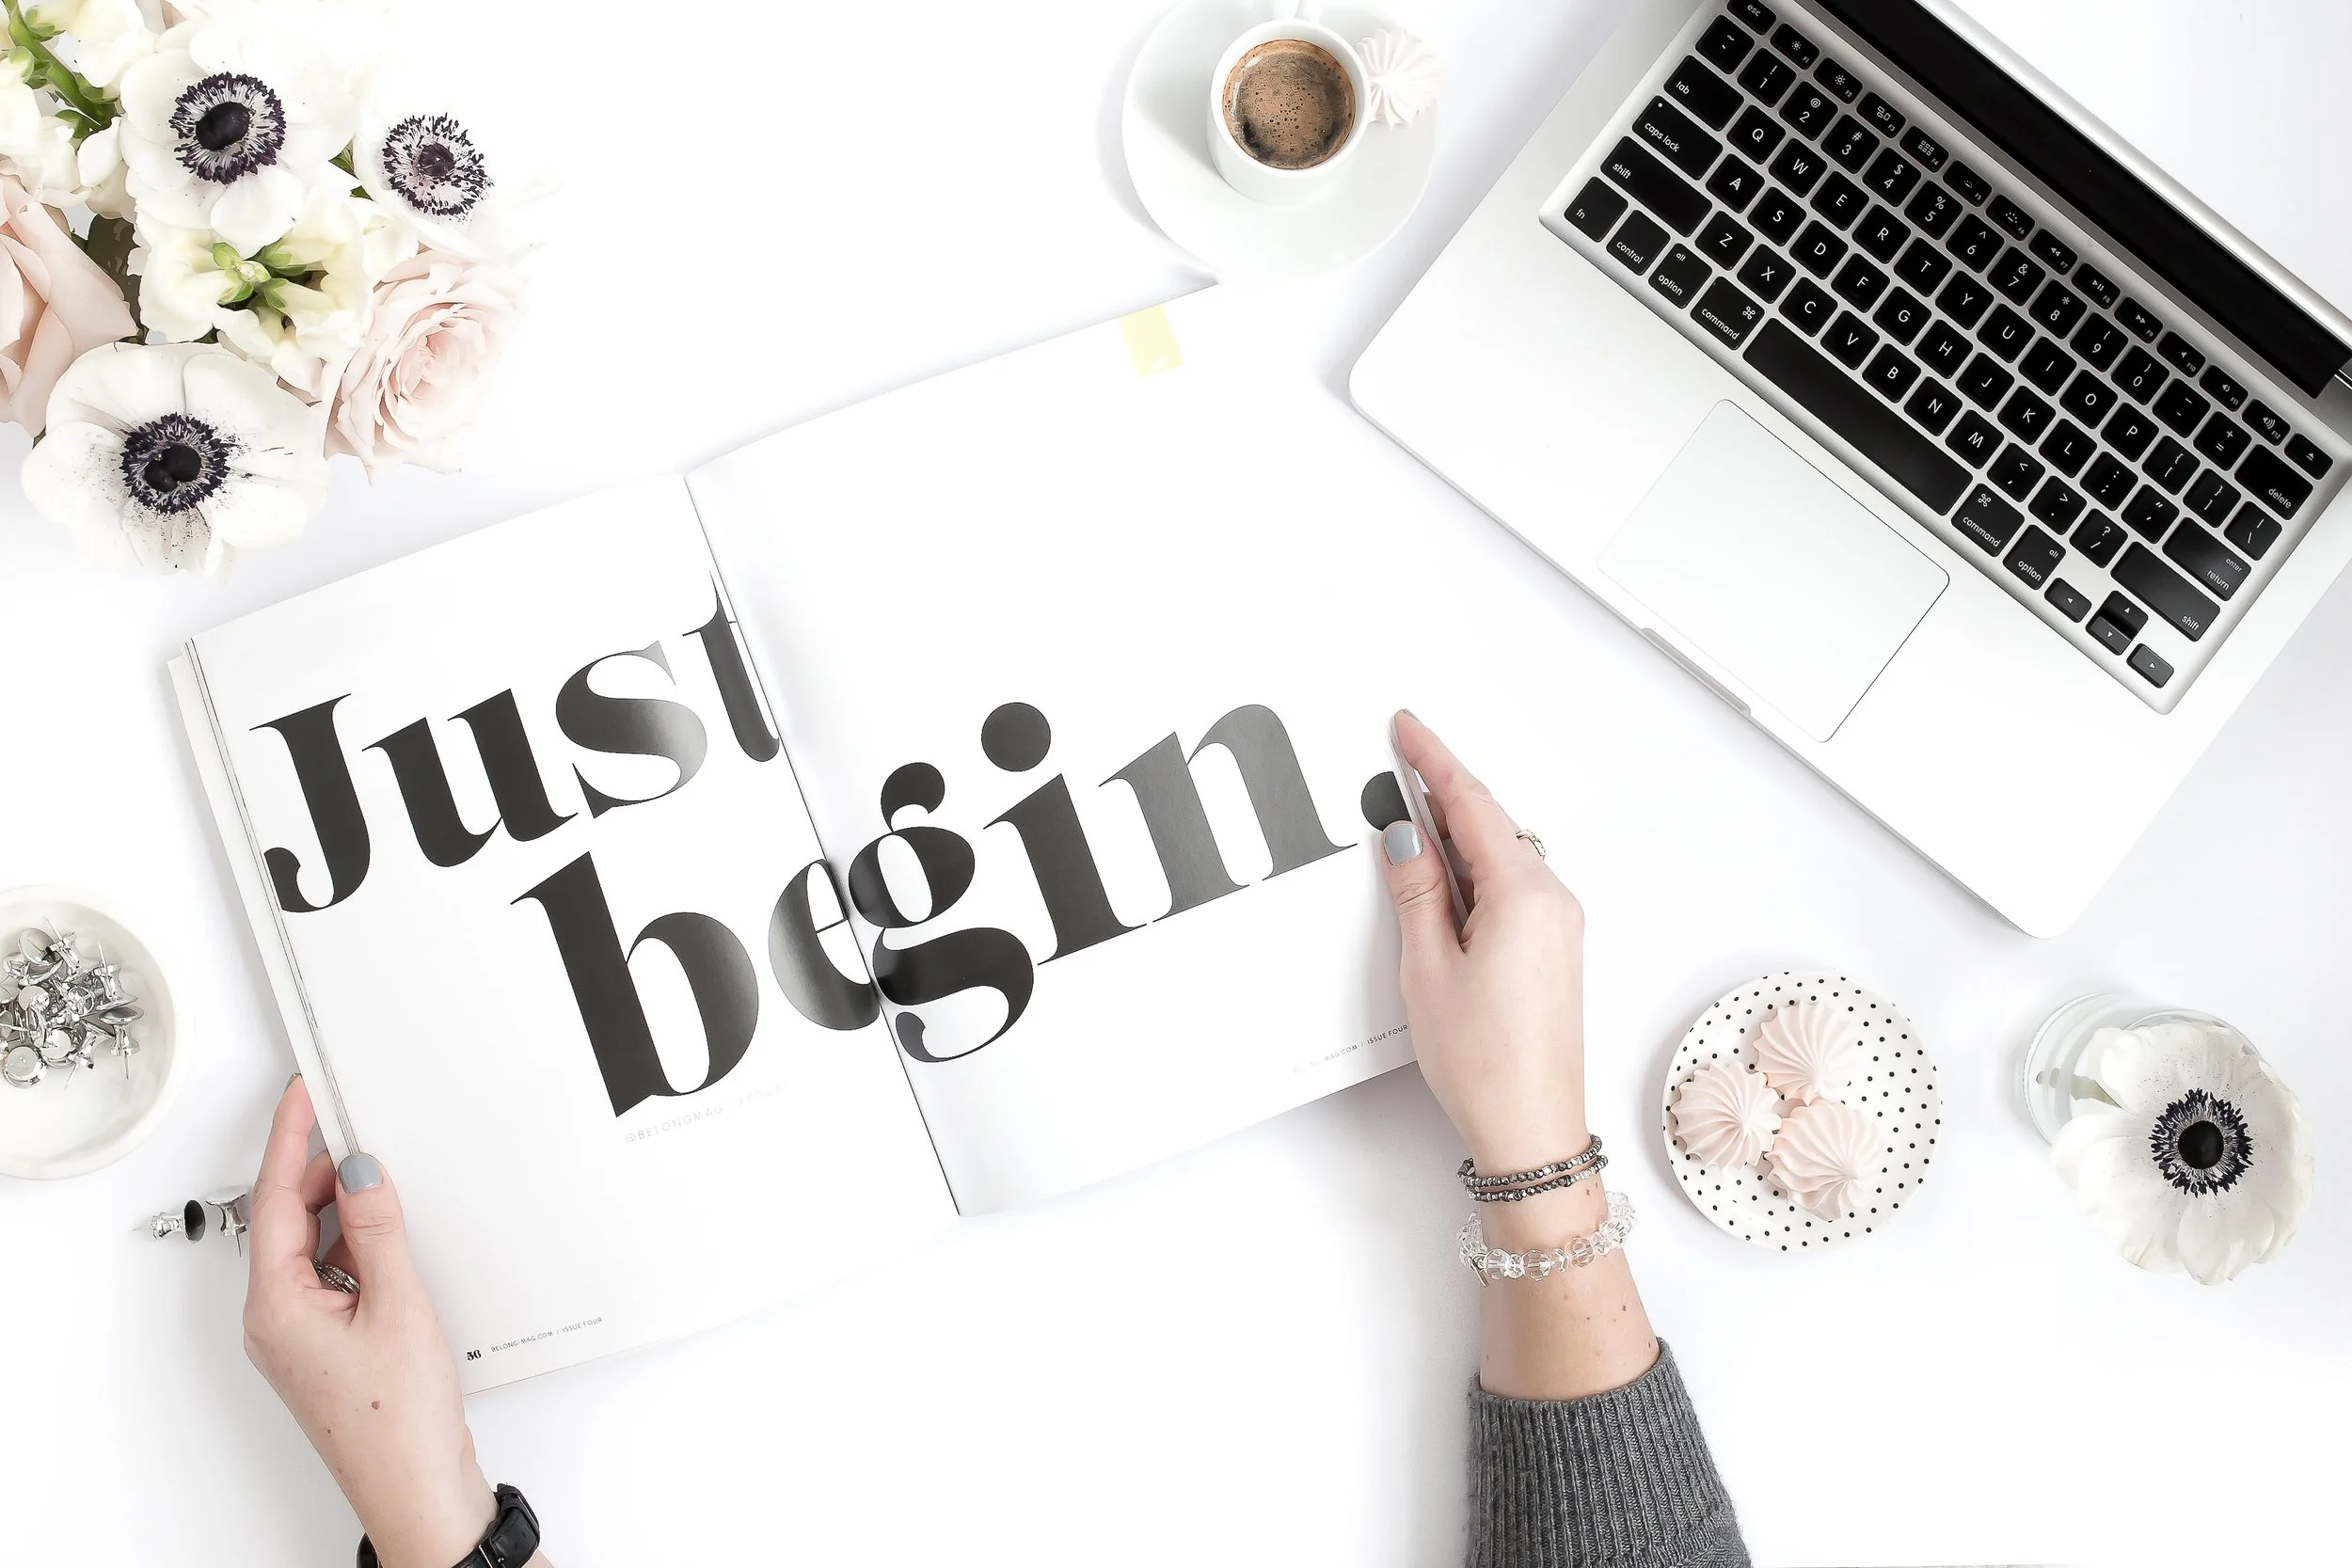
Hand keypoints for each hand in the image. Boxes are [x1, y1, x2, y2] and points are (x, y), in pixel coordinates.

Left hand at [244, 1078, 496, 1567]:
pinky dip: (358, 1247)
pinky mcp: (326, 1346)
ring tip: (386, 1185)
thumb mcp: (397, 1304)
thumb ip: (377, 1228)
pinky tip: (393, 1239)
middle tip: (361, 1130)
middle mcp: (275, 1319)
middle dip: (323, 1174)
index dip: (290, 1141)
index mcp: (276, 1305)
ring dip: (345, 1213)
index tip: (302, 1095)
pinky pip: (332, 1276)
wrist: (416, 1488)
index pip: (275, 1200)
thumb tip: (360, 1169)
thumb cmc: (397, 1419)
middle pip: (287, 1220)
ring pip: (312, 1248)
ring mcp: (299, 1335)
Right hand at [1380, 712, 1588, 1175]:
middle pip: (1492, 825)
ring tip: (1410, 828)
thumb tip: (1406, 835)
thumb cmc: (1485, 1062)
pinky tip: (1443, 882)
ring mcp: (1558, 927)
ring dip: (1457, 837)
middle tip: (1401, 764)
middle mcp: (1552, 902)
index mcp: (1524, 896)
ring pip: (1502, 856)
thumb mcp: (1428, 967)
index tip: (1408, 728)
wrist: (1532, 1129)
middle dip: (1444, 794)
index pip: (1473, 805)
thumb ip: (1417, 890)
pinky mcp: (1553, 950)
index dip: (1434, 760)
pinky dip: (1475, 871)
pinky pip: (1512, 887)